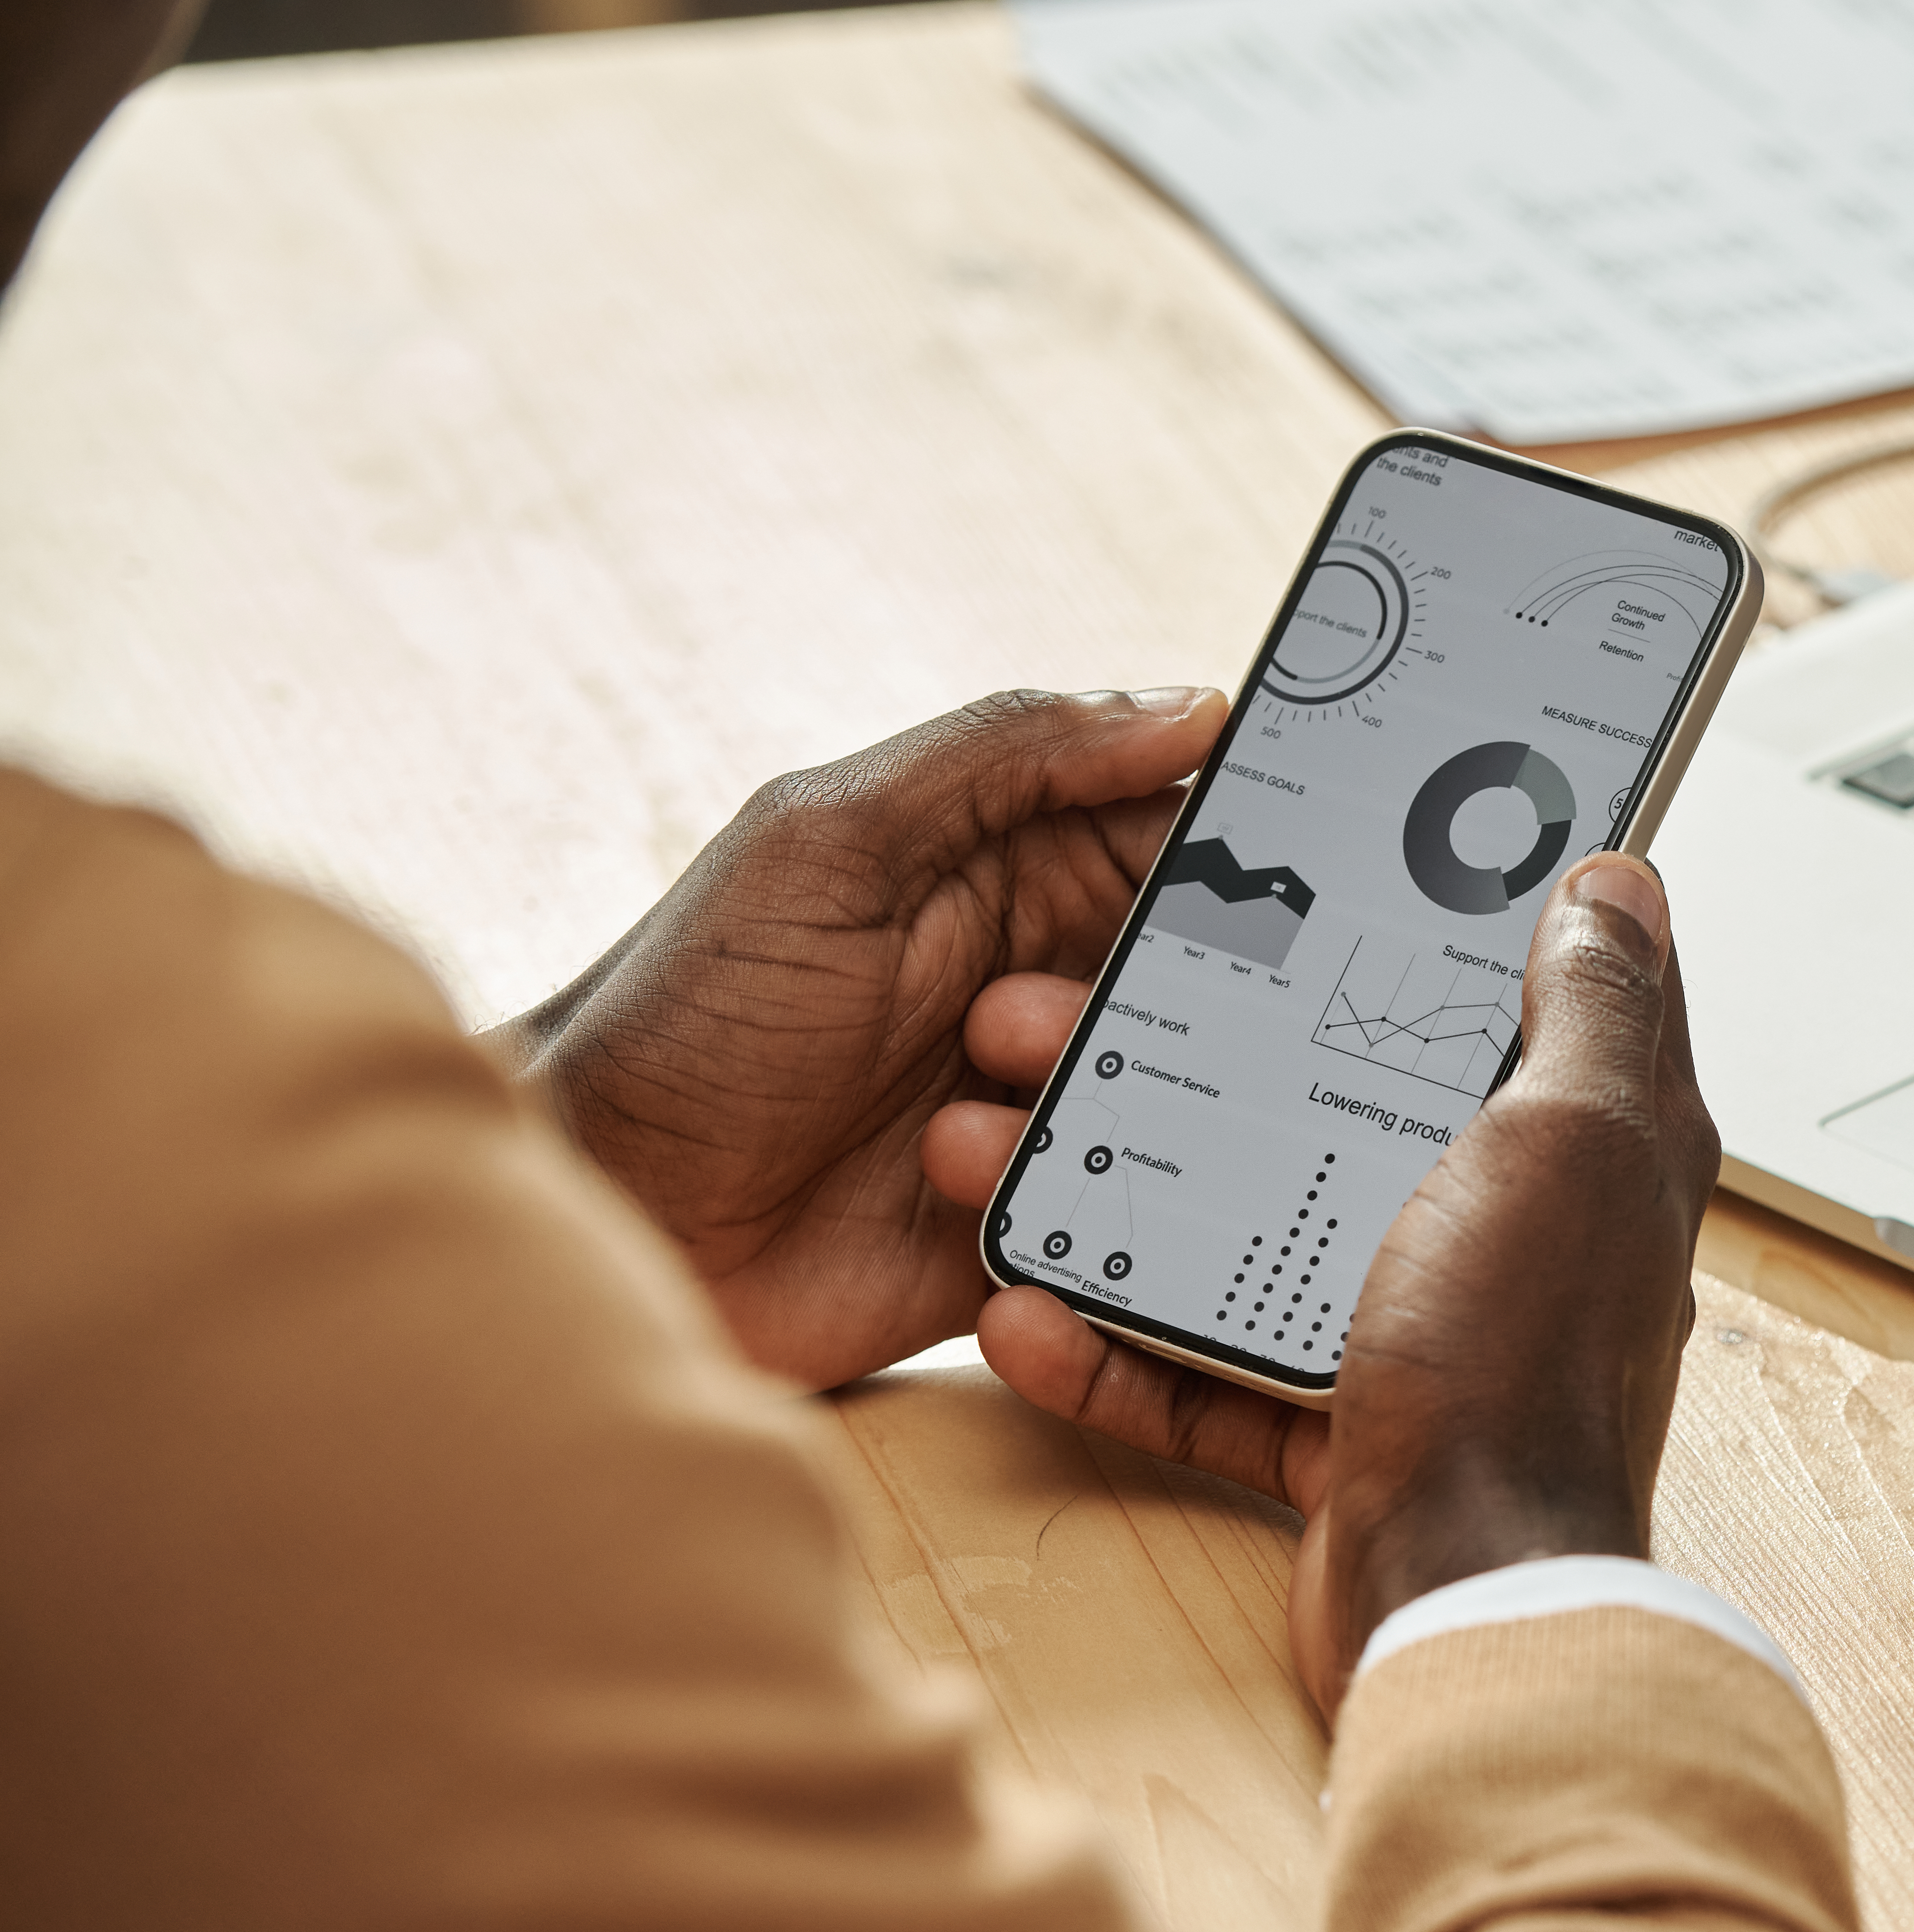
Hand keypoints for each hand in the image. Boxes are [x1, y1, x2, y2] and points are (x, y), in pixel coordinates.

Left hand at [494, 688, 1224, 1391]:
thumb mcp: (826, 844)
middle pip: (1206, 981)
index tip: (1294, 867)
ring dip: (1083, 1104)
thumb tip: (1190, 704)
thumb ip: (1006, 755)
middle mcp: (1046, 982)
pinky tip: (962, 1192)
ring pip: (1181, 1106)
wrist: (601, 1217)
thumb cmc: (684, 1011)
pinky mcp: (1037, 1225)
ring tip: (950, 1114)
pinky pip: (1136, 1226)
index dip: (1245, 851)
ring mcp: (1044, 1107)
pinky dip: (1092, 1217)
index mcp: (1010, 871)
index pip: (1178, 836)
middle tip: (1031, 1015)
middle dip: (1169, 1001)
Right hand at [927, 856, 1716, 1713]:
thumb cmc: (1526, 1368)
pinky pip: (1211, 1374)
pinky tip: (1030, 1314)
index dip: (1489, 909)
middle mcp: (1520, 1232)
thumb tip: (1621, 878)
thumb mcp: (1573, 1140)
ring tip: (1013, 1155)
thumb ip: (1595, 1011)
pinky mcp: (1341, 1427)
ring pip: (1260, 1232)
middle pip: (1360, 1104)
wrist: (1468, 1595)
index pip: (1557, 991)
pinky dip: (1121, 1351)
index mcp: (1598, 1149)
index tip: (1384, 846)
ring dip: (1134, 1199)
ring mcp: (1424, 1329)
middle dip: (1230, 1054)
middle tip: (1096, 1004)